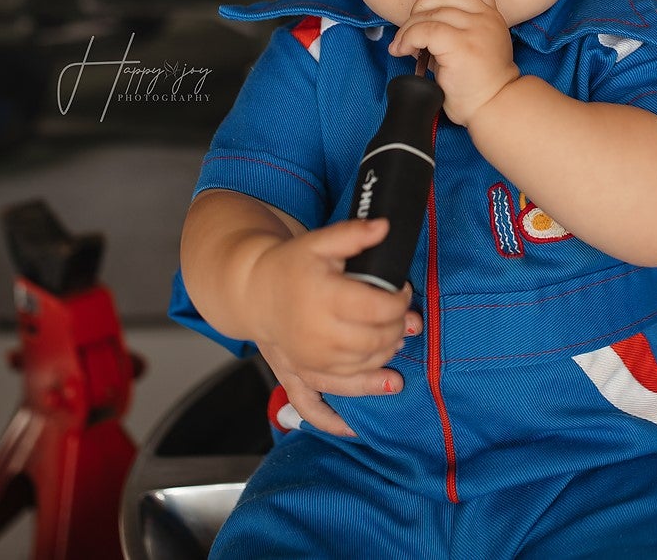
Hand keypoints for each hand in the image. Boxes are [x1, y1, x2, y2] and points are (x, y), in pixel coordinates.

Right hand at [242, 218, 417, 435]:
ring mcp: (307, 361)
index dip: (400, 300)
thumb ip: (353, 234)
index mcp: (324, 298)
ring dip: (384, 361)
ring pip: (358, 371)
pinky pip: (316, 406)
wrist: (252, 290)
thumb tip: (385, 226)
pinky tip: (354, 429)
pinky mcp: (298, 377)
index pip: (378, 307)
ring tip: (396, 346)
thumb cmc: (289, 266)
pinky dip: (335, 420)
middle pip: (375, 341)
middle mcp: (316, 334)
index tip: (402, 292)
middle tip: (405, 317)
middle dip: (398, 329)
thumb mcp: (319, 242)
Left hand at [388, 0, 519, 124]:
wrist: (495, 106)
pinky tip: (403, 51)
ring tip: (404, 46)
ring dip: (408, 29)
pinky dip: (407, 39)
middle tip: (410, 31)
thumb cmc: (482, 83)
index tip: (425, 10)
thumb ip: (456, 27)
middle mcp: (485, 17)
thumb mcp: (476, 45)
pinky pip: (424, 30)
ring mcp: (474, 29)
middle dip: (418, 9)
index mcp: (491, 14)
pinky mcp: (460, 44)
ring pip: (429, 14)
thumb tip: (420, 22)